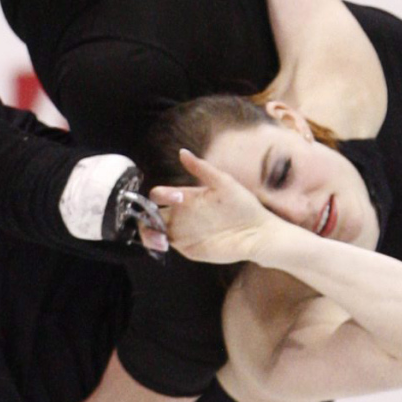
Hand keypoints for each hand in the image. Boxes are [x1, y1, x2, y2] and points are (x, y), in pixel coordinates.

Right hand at [149, 148, 271, 264]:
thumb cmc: (244, 205)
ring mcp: (184, 233)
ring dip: (149, 233)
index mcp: (187, 198)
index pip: (160, 195)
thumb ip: (202, 169)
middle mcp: (182, 215)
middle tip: (151, 219)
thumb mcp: (224, 182)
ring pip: (155, 232)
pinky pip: (167, 246)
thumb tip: (182, 152)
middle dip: (143, 216)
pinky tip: (164, 243)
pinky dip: (159, 245)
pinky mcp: (189, 249)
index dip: (159, 195)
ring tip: (158, 236)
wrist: (258, 233)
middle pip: (151, 215)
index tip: (174, 197)